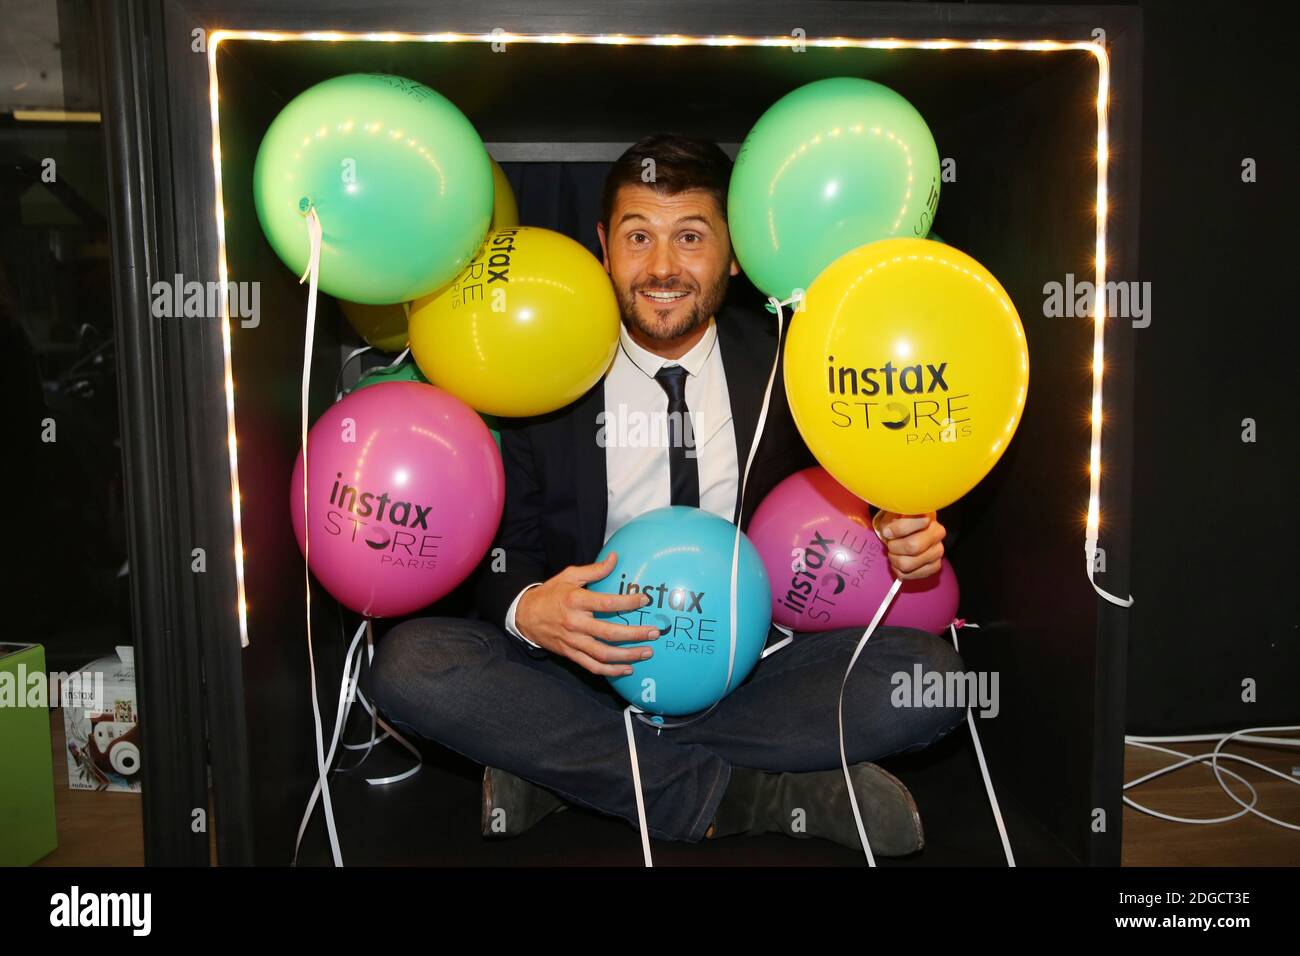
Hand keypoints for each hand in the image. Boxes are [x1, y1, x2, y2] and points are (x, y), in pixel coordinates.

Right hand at [515, 552, 660, 675]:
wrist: (525, 615)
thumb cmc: (550, 593)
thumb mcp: (569, 576)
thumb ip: (594, 570)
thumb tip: (614, 558)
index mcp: (575, 601)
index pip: (606, 603)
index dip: (628, 602)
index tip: (645, 599)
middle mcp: (575, 623)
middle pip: (609, 632)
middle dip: (635, 634)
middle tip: (654, 632)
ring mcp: (573, 641)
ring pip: (603, 654)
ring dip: (627, 655)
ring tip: (647, 652)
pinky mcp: (570, 654)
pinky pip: (592, 666)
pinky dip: (611, 671)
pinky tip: (627, 669)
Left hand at [872, 510, 946, 579]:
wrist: (908, 530)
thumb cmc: (900, 521)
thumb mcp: (894, 514)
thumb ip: (891, 520)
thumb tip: (888, 532)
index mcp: (929, 516)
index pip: (911, 525)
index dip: (895, 530)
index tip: (887, 531)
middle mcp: (938, 534)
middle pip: (912, 546)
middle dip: (894, 547)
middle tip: (891, 544)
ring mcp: (938, 551)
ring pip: (908, 564)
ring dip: (895, 560)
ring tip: (895, 553)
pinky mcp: (934, 566)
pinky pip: (910, 575)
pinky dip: (899, 570)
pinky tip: (900, 561)